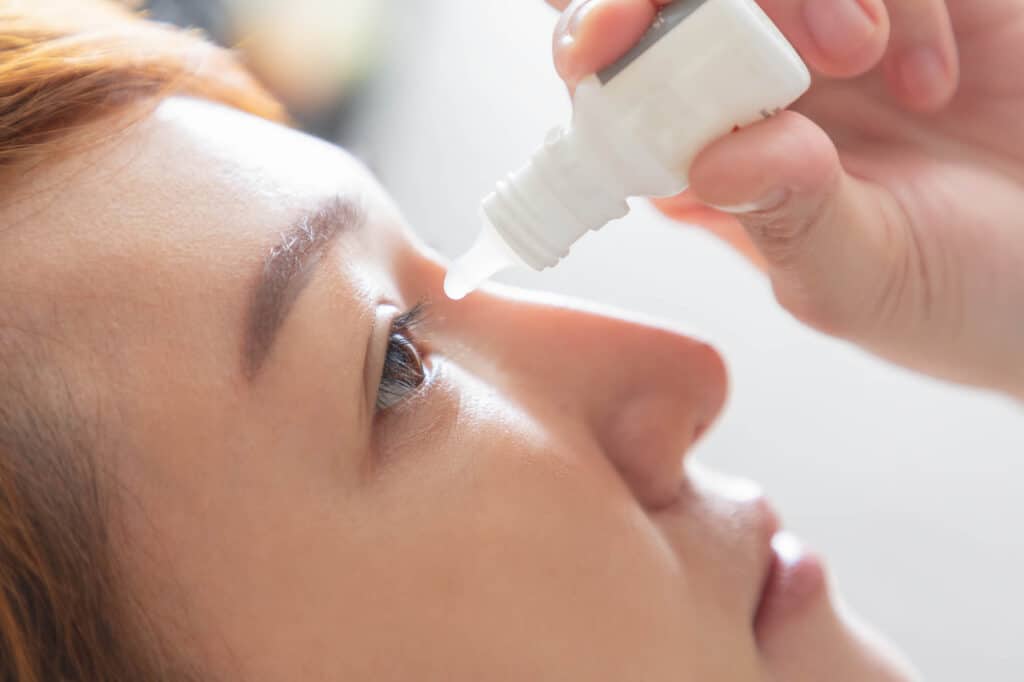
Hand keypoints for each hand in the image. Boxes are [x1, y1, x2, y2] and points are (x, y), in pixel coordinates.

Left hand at [548, 0, 1023, 398]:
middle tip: (724, 13)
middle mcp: (751, 84)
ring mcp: (827, 33)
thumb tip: (713, 157)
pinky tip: (935, 77)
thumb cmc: (963, 294)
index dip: (585, 40)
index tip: (599, 43)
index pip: (607, 79)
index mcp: (703, 157)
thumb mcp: (861, 282)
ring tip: (860, 59)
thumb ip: (788, 222)